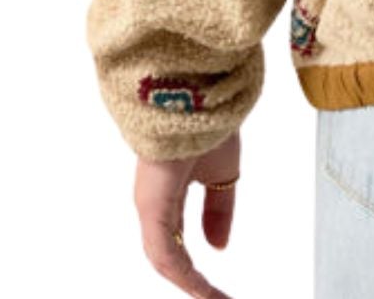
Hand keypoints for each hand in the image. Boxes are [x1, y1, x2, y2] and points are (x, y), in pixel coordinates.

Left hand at [132, 129, 240, 296]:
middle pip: (170, 260)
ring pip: (166, 261)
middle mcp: (154, 207)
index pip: (178, 245)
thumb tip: (218, 246)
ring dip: (191, 285)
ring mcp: (150, 208)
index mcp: (167, 198)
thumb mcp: (222, 175)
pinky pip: (164, 253)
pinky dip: (184, 275)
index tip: (217, 294)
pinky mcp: (152, 207)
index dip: (196, 272)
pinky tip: (202, 289)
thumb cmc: (207, 125)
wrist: (199, 95)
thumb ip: (218, 211)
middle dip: (194, 286)